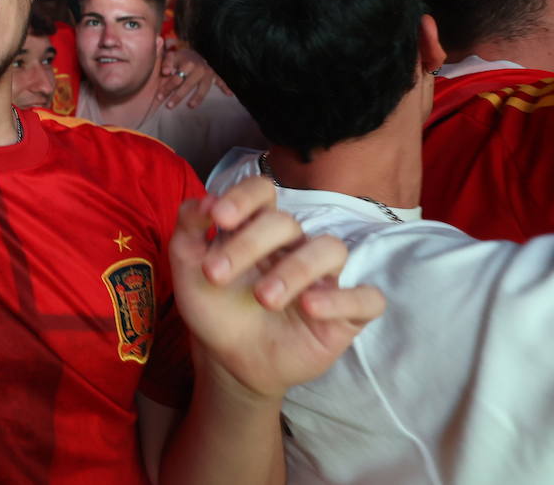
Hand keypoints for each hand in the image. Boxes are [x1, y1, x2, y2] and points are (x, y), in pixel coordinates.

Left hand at [158, 46, 227, 108]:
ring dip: (197, 98)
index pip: (176, 78)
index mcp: (187, 63)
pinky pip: (221, 81)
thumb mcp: (172, 56)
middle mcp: (199, 68)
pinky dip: (226, 87)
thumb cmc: (181, 57)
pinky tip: (230, 94)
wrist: (195, 51)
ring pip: (203, 88)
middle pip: (188, 85)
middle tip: (169, 106)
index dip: (167, 88)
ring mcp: (208, 73)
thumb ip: (166, 63)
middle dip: (177, 96)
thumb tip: (166, 72)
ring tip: (190, 106)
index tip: (159, 97)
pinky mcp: (215, 75)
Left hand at [169, 177, 384, 398]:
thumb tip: (204, 201)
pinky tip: (310, 307)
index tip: (220, 218)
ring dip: (295, 269)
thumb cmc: (214, 307)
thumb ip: (188, 227)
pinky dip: (341, 299)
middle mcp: (294, 246)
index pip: (263, 192)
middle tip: (216, 275)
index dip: (244, 197)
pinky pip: (366, 297)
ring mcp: (323, 277)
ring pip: (330, 249)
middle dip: (248, 244)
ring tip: (264, 298)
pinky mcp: (346, 312)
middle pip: (286, 223)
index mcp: (258, 228)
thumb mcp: (187, 267)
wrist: (228, 361)